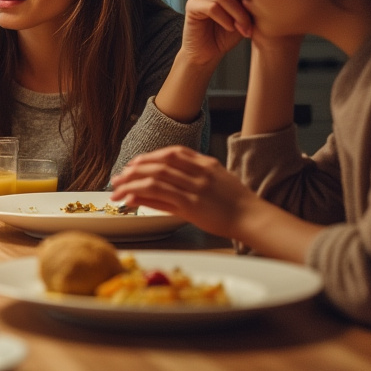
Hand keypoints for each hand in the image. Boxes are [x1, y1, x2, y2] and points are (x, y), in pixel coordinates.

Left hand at [110, 146, 260, 238]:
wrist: (253, 218)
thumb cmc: (235, 203)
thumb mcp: (217, 180)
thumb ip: (193, 175)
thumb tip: (170, 177)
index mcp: (206, 164)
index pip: (172, 153)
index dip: (150, 156)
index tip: (135, 163)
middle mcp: (199, 172)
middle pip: (159, 163)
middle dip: (135, 169)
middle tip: (119, 176)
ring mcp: (195, 188)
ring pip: (155, 178)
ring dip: (132, 182)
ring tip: (117, 189)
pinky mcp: (191, 205)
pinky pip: (160, 196)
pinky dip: (142, 195)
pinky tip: (130, 199)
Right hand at [176, 0, 250, 71]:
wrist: (208, 53)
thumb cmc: (228, 35)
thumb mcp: (246, 18)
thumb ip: (250, 4)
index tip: (261, 15)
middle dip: (244, 6)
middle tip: (250, 25)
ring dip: (236, 14)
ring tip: (242, 28)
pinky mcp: (191, 6)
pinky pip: (211, 7)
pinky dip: (224, 19)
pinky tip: (230, 28)